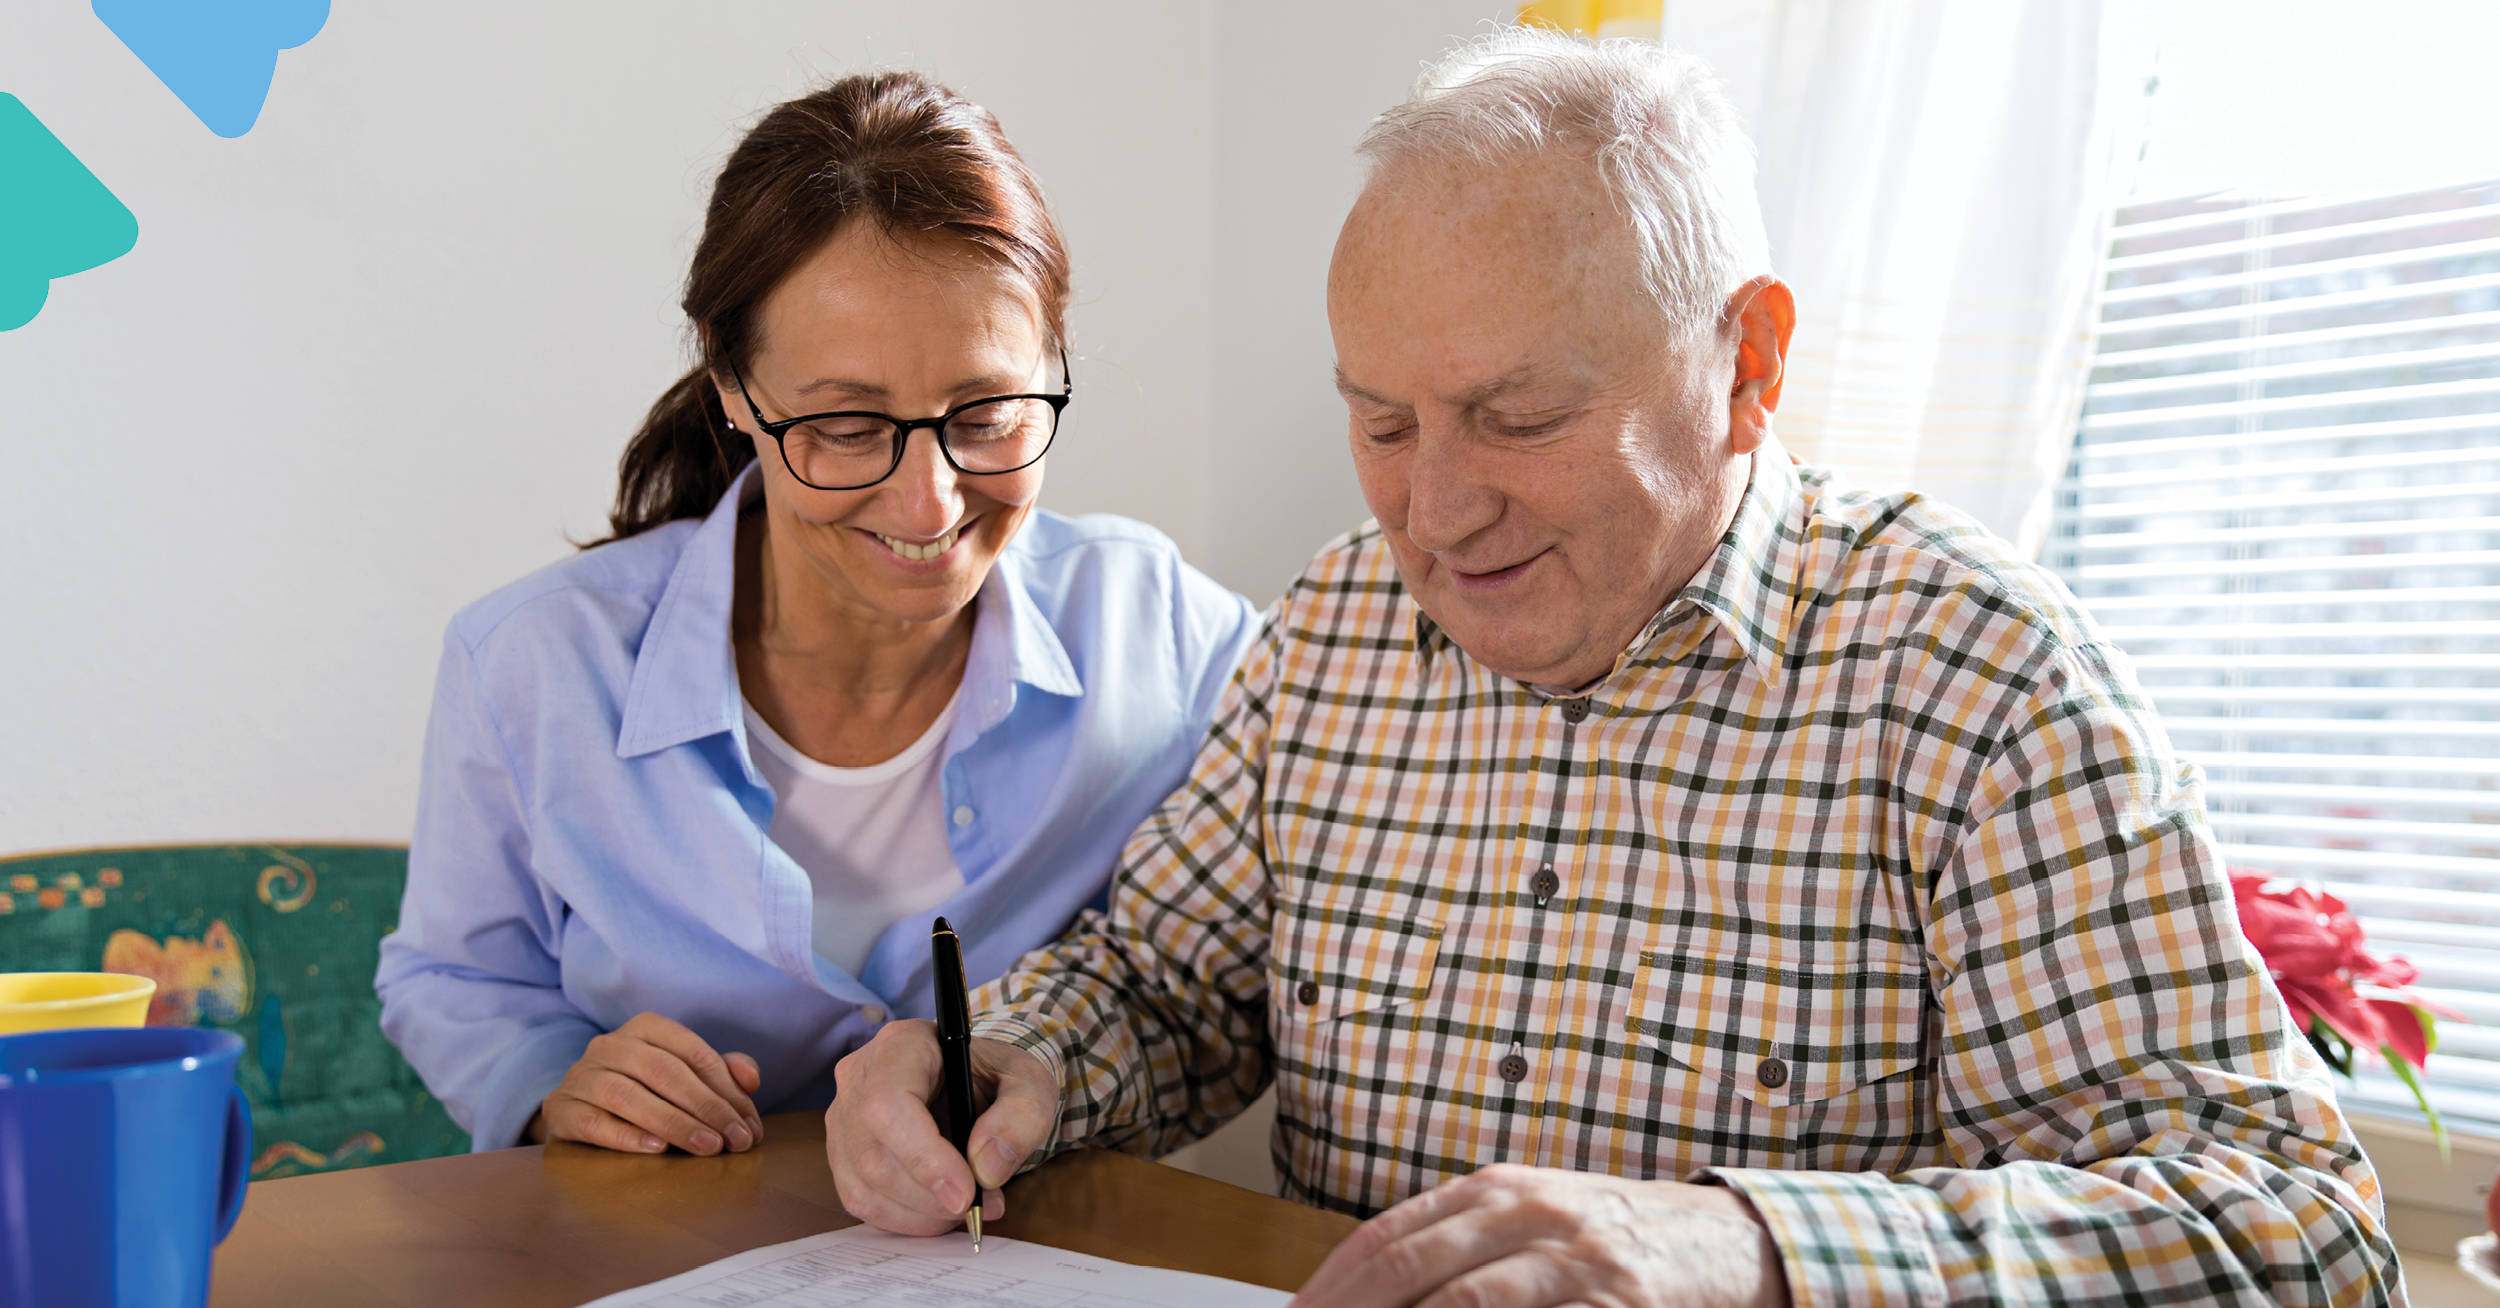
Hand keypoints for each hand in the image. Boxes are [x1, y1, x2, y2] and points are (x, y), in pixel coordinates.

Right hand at [527, 1011, 762, 1155]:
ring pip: (628, 1095)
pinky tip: (657, 1150)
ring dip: (673, 1123)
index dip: (727, 1090)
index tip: (750, 1125)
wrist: (580, 1109)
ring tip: (707, 1147)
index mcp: (646, 1028)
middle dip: (707, 1108)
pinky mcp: (561, 1108)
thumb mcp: (685, 1075)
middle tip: (735, 1141)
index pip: (694, 1054)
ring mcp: (580, 1075)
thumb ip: (722, 1072)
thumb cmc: (645, 1090)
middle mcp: (609, 1045)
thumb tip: (751, 1079)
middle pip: (664, 1072)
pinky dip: (626, 1136)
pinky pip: (593, 1122)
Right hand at [825, 1020, 1057, 1234]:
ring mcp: (843, 1116)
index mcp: (902, 1044)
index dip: (923, 1158)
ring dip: (919, 1214)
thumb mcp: (1029, 1083)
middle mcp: (860, 1076)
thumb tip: (986, 1168)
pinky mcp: (842, 1152)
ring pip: (862, 1185)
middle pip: (873, 1155)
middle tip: (981, 1205)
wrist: (979, 1080)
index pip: (889, 1105)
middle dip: (930, 1196)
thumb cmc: (998, 1077)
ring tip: (967, 1207)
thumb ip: (1020, 1118)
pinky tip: (939, 1211)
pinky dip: (904, 1219)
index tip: (965, 1193)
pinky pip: (860, 1200)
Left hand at [1291, 1166, 1790, 1307]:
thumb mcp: (1532, 1219)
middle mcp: (1531, 1215)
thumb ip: (1459, 1243)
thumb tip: (1369, 1288)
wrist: (1729, 1242)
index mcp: (1498, 1190)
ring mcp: (1575, 1262)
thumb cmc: (1613, 1236)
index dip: (1330, 1284)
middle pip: (1413, 1268)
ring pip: (1468, 1304)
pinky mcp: (1618, 1307)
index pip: (1388, 1234)